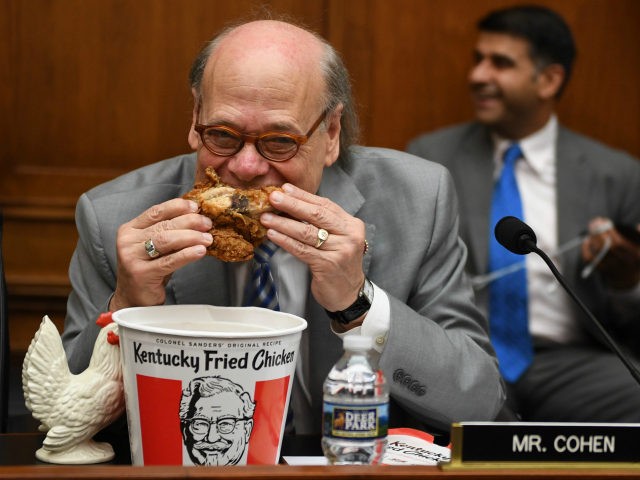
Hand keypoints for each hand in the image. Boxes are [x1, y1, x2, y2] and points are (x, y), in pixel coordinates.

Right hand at [110, 198, 212, 309]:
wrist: (133, 299)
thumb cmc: (148, 270)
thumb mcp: (156, 248)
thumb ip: (170, 233)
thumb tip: (198, 220)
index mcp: (130, 229)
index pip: (156, 212)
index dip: (177, 207)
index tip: (195, 207)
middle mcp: (128, 241)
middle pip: (163, 226)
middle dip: (189, 222)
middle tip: (207, 224)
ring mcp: (132, 257)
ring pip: (166, 240)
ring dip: (191, 237)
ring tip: (207, 239)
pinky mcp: (141, 274)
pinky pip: (169, 261)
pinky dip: (187, 254)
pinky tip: (200, 251)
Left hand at [260, 183, 366, 312]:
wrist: (349, 294)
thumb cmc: (339, 264)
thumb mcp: (338, 239)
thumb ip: (322, 223)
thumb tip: (292, 204)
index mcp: (352, 225)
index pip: (326, 205)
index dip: (304, 196)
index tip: (285, 188)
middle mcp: (349, 236)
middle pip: (317, 215)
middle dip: (292, 205)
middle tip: (273, 197)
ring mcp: (340, 251)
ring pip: (307, 233)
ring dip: (283, 223)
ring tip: (266, 217)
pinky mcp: (327, 265)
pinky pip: (302, 250)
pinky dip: (285, 241)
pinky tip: (273, 235)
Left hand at [581, 217, 639, 288]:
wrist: (629, 278)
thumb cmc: (636, 257)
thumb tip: (638, 226)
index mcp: (635, 257)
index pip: (618, 244)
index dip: (609, 231)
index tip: (605, 221)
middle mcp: (622, 264)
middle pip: (606, 247)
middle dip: (599, 232)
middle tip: (595, 221)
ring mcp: (611, 269)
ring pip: (598, 252)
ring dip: (593, 238)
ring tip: (592, 227)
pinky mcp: (601, 271)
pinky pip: (590, 260)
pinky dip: (586, 249)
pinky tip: (587, 240)